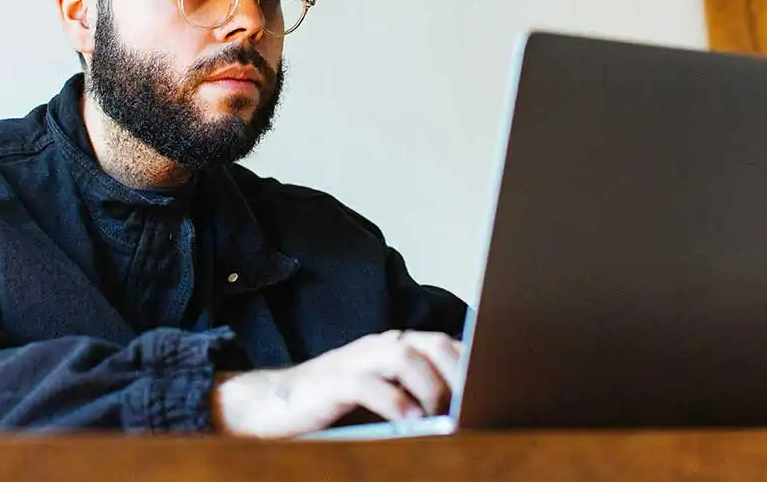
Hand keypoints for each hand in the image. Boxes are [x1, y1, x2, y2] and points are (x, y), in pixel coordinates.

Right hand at [211, 330, 462, 437]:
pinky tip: (409, 422)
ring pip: (405, 356)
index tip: (492, 393)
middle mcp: (378, 346)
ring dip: (430, 387)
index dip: (471, 366)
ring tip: (439, 417)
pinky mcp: (333, 382)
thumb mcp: (382, 397)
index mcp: (394, 347)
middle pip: (432, 343)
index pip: (445, 344)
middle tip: (472, 406)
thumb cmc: (334, 406)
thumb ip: (416, 396)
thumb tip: (463, 413)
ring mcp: (355, 361)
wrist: (274, 403)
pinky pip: (369, 385)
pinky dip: (395, 402)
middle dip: (459, 374)